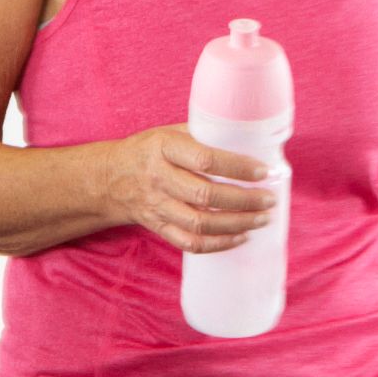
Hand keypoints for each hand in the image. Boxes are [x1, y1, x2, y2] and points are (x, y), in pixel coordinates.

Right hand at [112, 127, 277, 254]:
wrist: (109, 178)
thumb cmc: (149, 150)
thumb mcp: (169, 132)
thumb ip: (202, 135)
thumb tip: (248, 138)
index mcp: (163, 148)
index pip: (205, 159)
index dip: (237, 167)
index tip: (262, 171)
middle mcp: (158, 178)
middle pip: (205, 195)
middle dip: (243, 200)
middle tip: (268, 200)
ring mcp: (157, 206)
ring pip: (200, 223)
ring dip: (236, 224)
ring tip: (261, 219)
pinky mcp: (158, 226)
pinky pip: (189, 243)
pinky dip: (217, 244)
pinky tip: (239, 237)